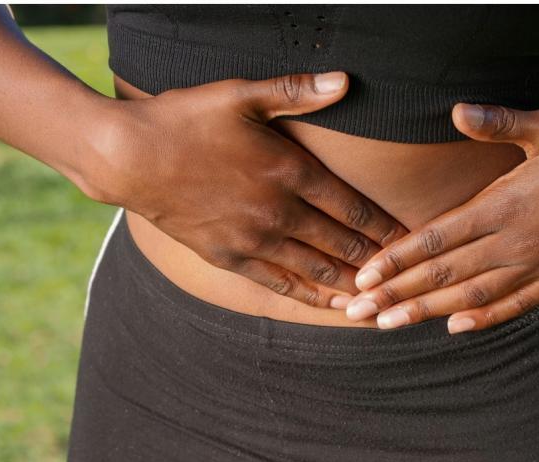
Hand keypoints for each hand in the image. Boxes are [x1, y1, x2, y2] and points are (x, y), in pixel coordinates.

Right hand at [83, 72, 408, 307]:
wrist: (129, 157)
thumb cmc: (186, 119)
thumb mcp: (242, 94)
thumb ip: (297, 91)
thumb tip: (346, 80)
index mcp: (289, 169)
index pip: (352, 206)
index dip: (385, 226)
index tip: (410, 239)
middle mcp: (278, 210)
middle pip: (342, 242)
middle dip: (377, 260)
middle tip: (405, 275)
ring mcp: (254, 238)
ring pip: (316, 268)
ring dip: (351, 284)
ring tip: (378, 298)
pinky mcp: (229, 256)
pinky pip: (280, 282)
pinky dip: (310, 295)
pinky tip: (330, 305)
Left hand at [344, 102, 538, 331]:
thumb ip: (498, 123)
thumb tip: (457, 111)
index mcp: (506, 203)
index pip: (436, 238)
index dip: (396, 259)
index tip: (363, 277)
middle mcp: (516, 240)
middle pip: (443, 273)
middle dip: (396, 294)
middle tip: (355, 312)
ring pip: (472, 294)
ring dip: (427, 311)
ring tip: (389, 325)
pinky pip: (517, 304)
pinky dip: (484, 317)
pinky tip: (456, 327)